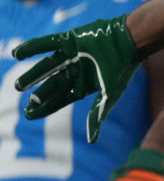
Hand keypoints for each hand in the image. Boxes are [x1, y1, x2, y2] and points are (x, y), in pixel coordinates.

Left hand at [13, 14, 141, 142]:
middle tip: (26, 104)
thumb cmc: (122, 68)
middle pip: (53, 85)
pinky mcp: (69, 39)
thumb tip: (93, 140)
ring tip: (17, 86)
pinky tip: (16, 54)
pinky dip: (32, 48)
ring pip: (46, 66)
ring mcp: (71, 55)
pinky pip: (46, 43)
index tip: (30, 114)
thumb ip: (97, 114)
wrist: (130, 40)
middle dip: (39, 94)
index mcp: (85, 84)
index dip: (46, 106)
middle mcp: (76, 70)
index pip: (62, 98)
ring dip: (32, 75)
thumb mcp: (109, 94)